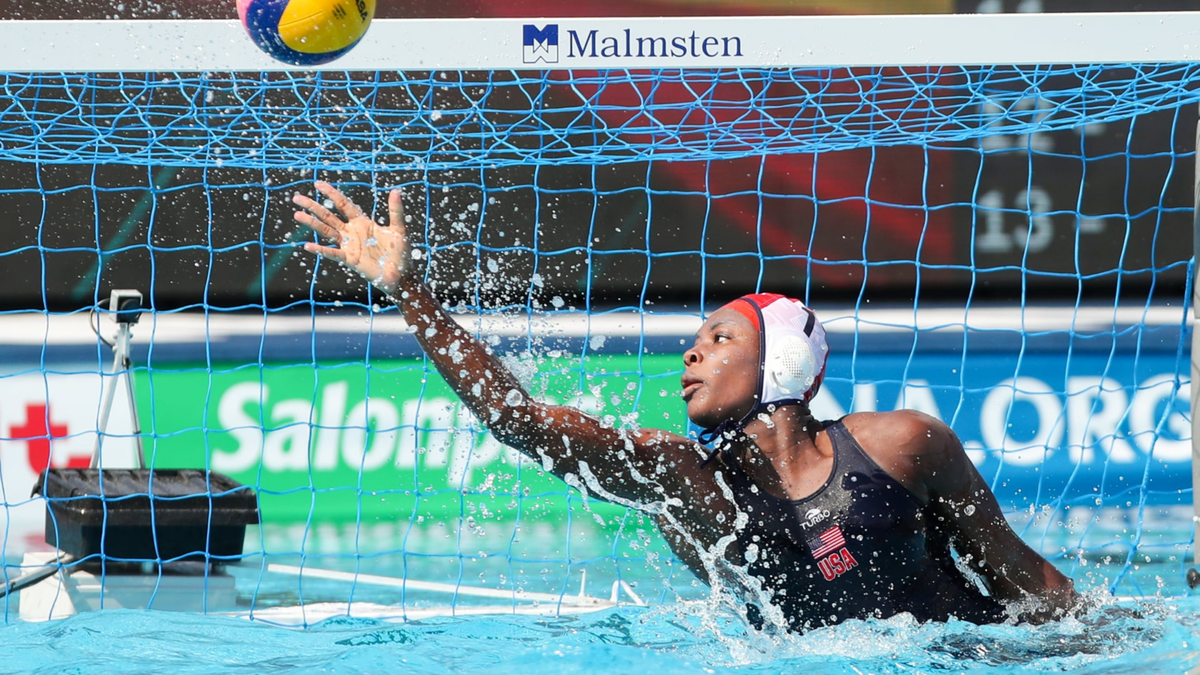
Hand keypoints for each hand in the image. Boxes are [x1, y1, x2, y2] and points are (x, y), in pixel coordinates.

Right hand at [293, 181, 409, 295]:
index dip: (332, 194)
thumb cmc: (400, 253)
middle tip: (297, 197)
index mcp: (363, 223)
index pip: (344, 204)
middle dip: (313, 206)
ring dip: (312, 223)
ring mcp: (349, 245)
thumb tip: (396, 190)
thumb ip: (396, 210)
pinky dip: (321, 250)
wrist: (401, 275)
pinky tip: (308, 246)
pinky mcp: (350, 259)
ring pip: (326, 231)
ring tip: (297, 214)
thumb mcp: (399, 229)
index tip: (318, 184)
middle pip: (329, 216)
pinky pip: (333, 253)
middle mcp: (352, 232)